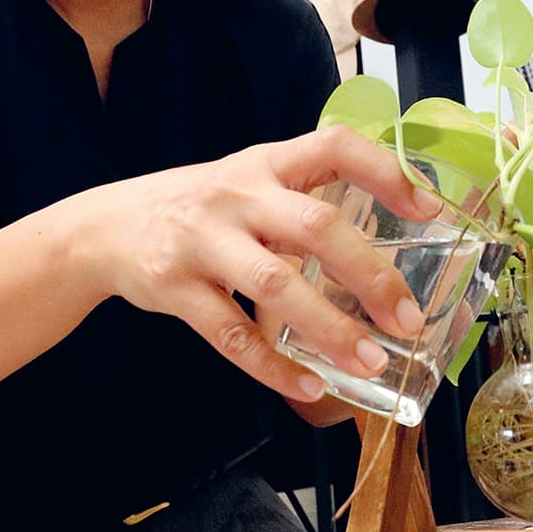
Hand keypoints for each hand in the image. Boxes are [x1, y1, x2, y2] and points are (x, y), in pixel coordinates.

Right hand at [72, 127, 437, 402]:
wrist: (105, 227)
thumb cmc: (203, 206)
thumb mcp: (250, 180)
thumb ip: (306, 197)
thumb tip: (393, 226)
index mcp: (267, 163)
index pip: (335, 146)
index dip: (385, 171)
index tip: (427, 207)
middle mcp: (238, 195)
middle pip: (314, 226)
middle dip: (369, 274)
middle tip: (407, 317)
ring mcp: (203, 241)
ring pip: (274, 284)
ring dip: (328, 327)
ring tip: (371, 361)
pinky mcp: (175, 288)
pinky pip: (231, 334)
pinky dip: (273, 366)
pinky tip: (309, 386)